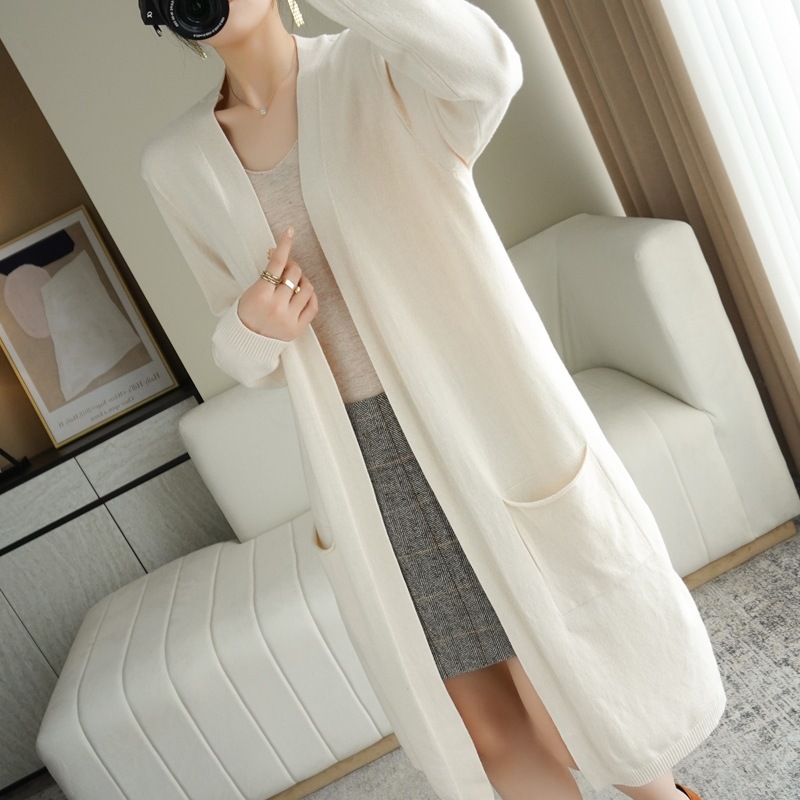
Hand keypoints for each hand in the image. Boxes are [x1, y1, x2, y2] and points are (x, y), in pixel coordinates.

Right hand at [237, 226, 318, 340]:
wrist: (246, 342)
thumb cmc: (246, 314)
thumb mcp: (250, 291)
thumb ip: (267, 276)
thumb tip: (280, 254)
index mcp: (261, 295)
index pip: (276, 263)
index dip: (284, 245)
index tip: (290, 232)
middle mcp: (277, 306)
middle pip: (294, 274)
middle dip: (292, 266)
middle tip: (287, 268)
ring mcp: (289, 318)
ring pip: (307, 289)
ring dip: (302, 281)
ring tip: (295, 283)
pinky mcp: (297, 328)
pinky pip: (313, 306)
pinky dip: (310, 296)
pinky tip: (304, 294)